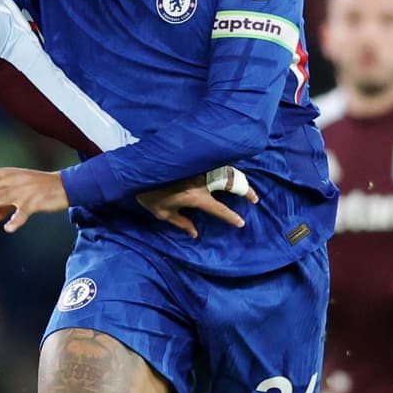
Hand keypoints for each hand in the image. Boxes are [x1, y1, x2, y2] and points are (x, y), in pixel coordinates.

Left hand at [0, 165, 67, 232]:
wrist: (66, 186)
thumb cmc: (39, 188)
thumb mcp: (17, 196)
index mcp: (11, 175)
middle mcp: (15, 181)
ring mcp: (25, 192)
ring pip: (3, 197)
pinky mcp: (35, 203)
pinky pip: (23, 214)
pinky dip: (16, 221)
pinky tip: (8, 228)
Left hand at [136, 166, 259, 237]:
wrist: (137, 168)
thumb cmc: (148, 193)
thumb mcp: (163, 213)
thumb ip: (182, 223)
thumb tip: (195, 233)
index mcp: (195, 196)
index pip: (219, 209)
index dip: (231, 217)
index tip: (241, 222)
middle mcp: (201, 181)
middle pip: (230, 184)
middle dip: (245, 190)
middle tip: (254, 198)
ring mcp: (200, 167)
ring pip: (226, 170)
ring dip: (238, 177)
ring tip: (245, 184)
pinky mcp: (195, 158)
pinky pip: (216, 162)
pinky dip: (226, 167)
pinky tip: (229, 171)